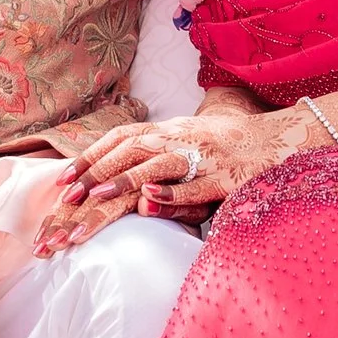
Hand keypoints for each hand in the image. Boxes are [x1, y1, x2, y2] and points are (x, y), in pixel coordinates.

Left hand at [35, 102, 304, 251]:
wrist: (278, 141)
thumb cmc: (226, 152)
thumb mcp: (187, 152)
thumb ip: (157, 169)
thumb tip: (129, 195)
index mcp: (166, 133)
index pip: (118, 140)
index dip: (88, 159)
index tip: (60, 183)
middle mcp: (178, 139)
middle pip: (126, 153)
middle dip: (92, 177)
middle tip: (63, 204)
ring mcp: (201, 156)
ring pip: (155, 166)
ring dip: (122, 181)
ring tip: (93, 198)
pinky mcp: (224, 176)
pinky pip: (194, 184)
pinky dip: (172, 192)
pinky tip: (148, 200)